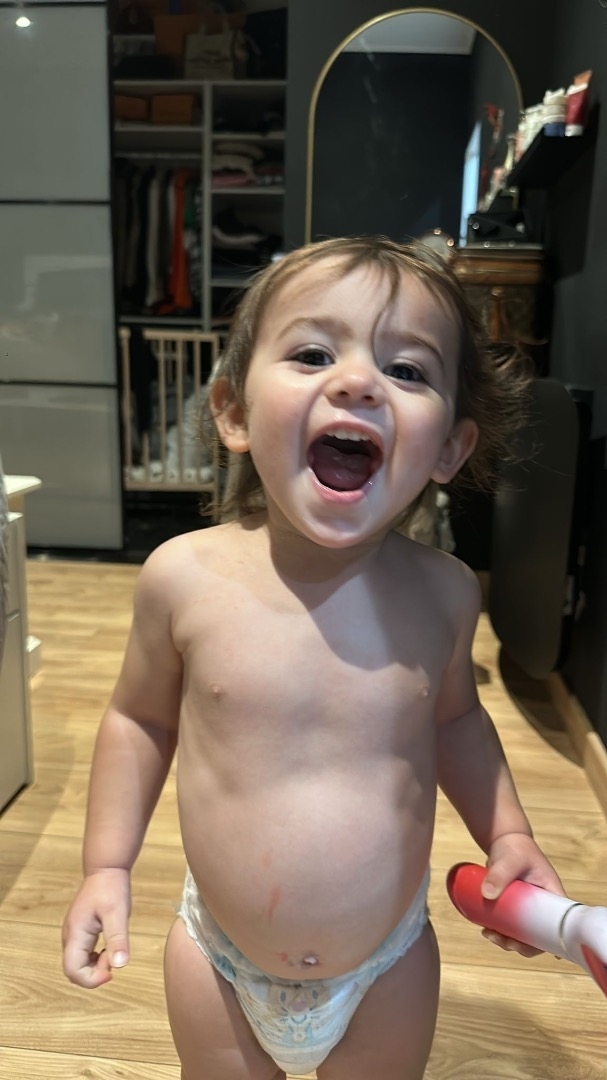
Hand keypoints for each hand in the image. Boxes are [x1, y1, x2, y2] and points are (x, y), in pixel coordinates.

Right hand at [62, 868, 131, 987]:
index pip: (72, 971)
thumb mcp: (118, 913)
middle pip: (73, 970)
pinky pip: (83, 955)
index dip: (91, 979)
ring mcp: (73, 934)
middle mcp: (70, 937)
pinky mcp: (80, 932)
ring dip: (96, 966)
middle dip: (94, 973)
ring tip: (113, 950)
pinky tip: (109, 947)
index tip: (112, 972)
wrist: (106, 869)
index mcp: (75, 934)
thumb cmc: (111, 888)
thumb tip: (120, 965)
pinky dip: (96, 958)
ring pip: (78, 964)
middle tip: (113, 957)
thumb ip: (117, 939)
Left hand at [480, 832, 564, 957]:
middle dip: (521, 944)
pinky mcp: (517, 908)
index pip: (556, 926)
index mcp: (553, 896)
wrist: (505, 840)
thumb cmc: (515, 848)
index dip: (545, 943)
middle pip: (539, 936)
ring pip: (524, 934)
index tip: (526, 946)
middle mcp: (544, 905)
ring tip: (488, 934)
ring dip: (508, 940)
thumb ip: (499, 874)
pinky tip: (487, 929)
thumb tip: (487, 895)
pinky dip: (502, 931)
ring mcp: (530, 908)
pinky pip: (513, 926)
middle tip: (501, 940)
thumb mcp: (509, 859)